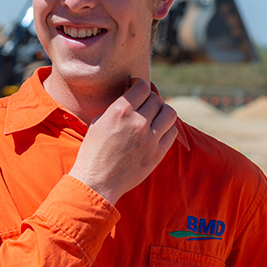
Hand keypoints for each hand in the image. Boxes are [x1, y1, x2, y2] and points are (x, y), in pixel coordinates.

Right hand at [68, 78, 180, 204]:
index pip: (142, 87)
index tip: (137, 89)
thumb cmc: (93, 151)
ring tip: (155, 116)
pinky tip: (157, 131)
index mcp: (121, 111)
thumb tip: (130, 92)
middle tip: (144, 104)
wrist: (97, 181)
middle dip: (150, 99)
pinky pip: (172, 132)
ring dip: (163, 111)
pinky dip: (167, 128)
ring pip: (170, 113)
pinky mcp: (158, 153)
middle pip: (156, 99)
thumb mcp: (99, 121)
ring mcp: (150, 138)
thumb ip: (117, 106)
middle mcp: (138, 122)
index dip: (140, 85)